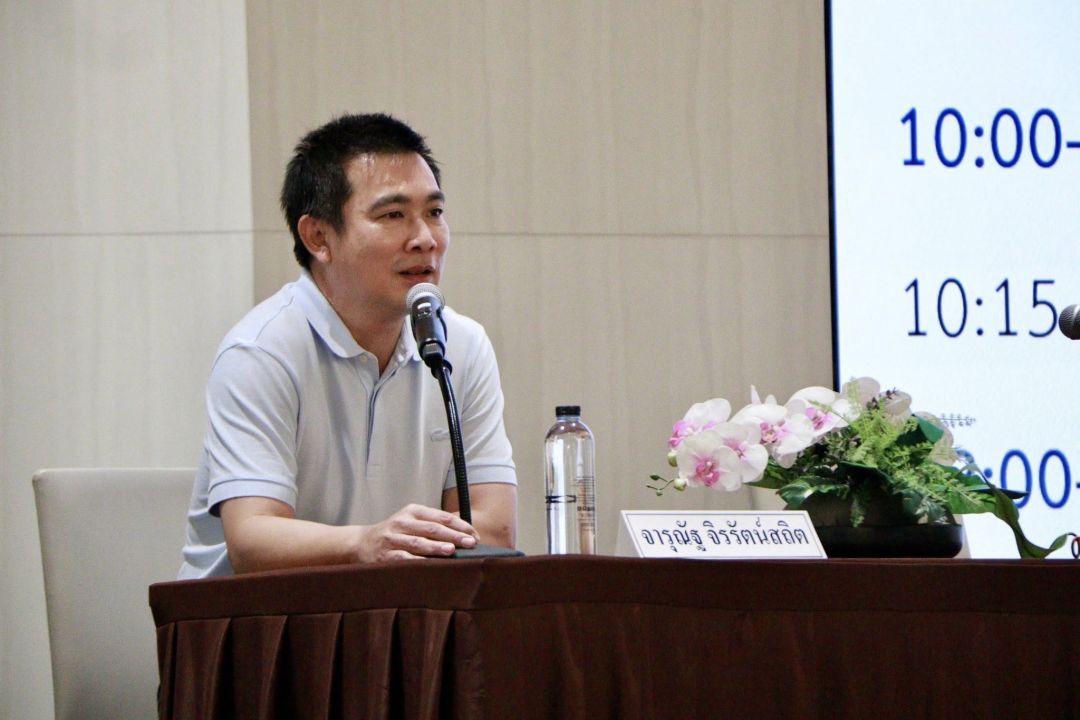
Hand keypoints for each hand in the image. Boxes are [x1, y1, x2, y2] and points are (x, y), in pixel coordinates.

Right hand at [358, 503, 478, 561]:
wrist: (361, 543)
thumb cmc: (395, 534)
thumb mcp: (412, 522)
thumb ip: (433, 526)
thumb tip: (464, 536)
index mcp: (413, 511)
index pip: (442, 517)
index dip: (460, 526)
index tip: (475, 535)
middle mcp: (403, 522)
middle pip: (433, 528)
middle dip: (454, 536)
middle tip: (470, 543)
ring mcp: (393, 538)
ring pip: (418, 542)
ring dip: (435, 547)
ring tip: (451, 550)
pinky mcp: (386, 555)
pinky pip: (403, 559)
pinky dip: (417, 562)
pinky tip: (429, 566)